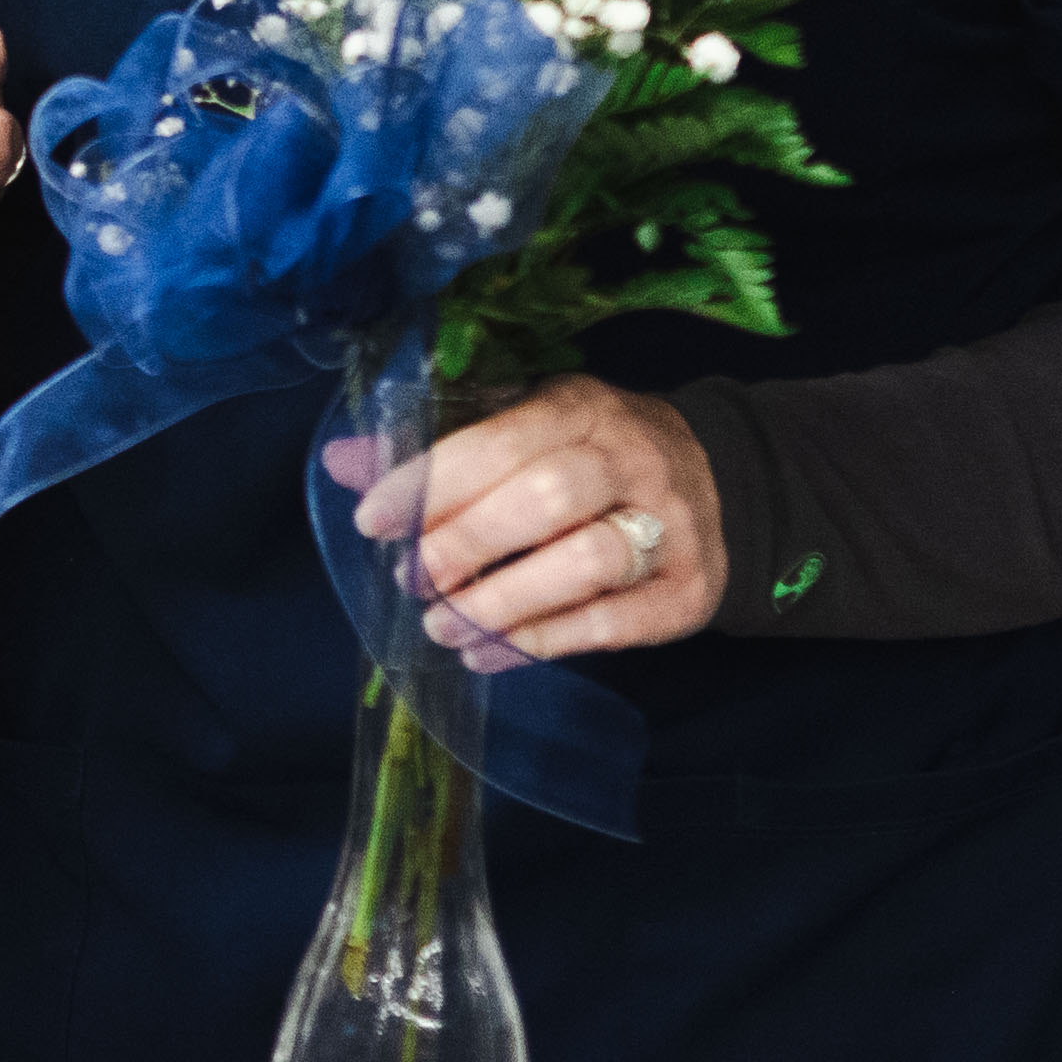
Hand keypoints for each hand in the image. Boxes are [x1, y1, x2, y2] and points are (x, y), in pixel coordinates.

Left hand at [358, 377, 725, 661]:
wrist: (721, 486)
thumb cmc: (591, 458)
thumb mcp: (525, 431)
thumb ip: (437, 448)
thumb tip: (341, 462)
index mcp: (583, 407)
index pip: (501, 439)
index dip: (432, 482)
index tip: (374, 521)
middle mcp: (634, 459)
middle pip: (546, 498)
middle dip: (464, 543)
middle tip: (412, 581)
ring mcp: (671, 526)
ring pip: (585, 562)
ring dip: (501, 603)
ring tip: (443, 627)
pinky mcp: (687, 590)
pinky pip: (612, 623)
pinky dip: (542, 642)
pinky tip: (490, 654)